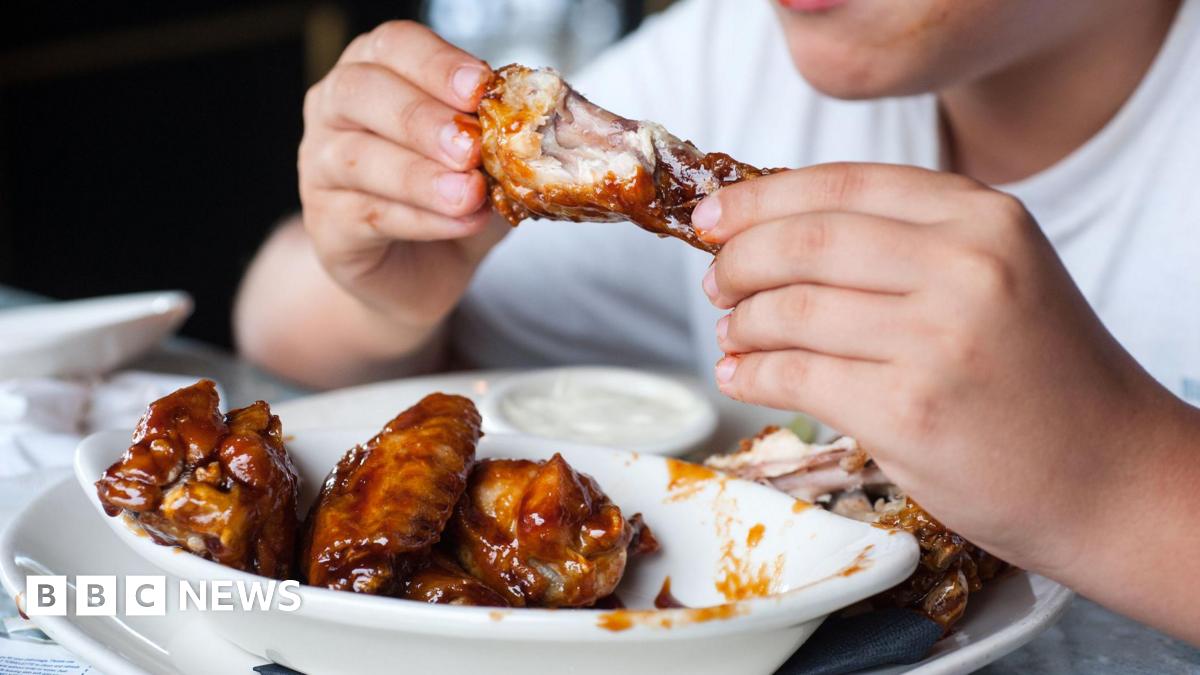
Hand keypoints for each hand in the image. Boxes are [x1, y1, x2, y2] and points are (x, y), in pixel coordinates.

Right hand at [298, 21, 505, 333]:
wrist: (421, 271)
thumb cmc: (452, 198)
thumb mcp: (488, 162)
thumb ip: (501, 141)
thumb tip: (537, 132)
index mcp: (376, 71)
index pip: (393, 46)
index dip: (436, 64)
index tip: (480, 89)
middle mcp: (335, 109)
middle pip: (360, 92)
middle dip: (420, 117)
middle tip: (470, 147)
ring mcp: (319, 167)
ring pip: (357, 158)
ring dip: (420, 176)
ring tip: (469, 194)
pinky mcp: (325, 224)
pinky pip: (367, 215)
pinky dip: (422, 219)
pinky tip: (462, 222)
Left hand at [695, 163, 1193, 577]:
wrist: (1110, 475)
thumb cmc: (1038, 374)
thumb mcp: (997, 273)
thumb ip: (904, 241)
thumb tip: (770, 230)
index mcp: (983, 217)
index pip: (841, 185)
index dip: (760, 199)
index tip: (712, 217)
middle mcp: (966, 266)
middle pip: (805, 241)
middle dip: (739, 262)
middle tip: (715, 283)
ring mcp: (938, 340)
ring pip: (792, 311)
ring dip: (741, 325)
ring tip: (731, 337)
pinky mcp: (910, 412)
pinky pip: (796, 377)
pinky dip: (753, 375)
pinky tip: (741, 376)